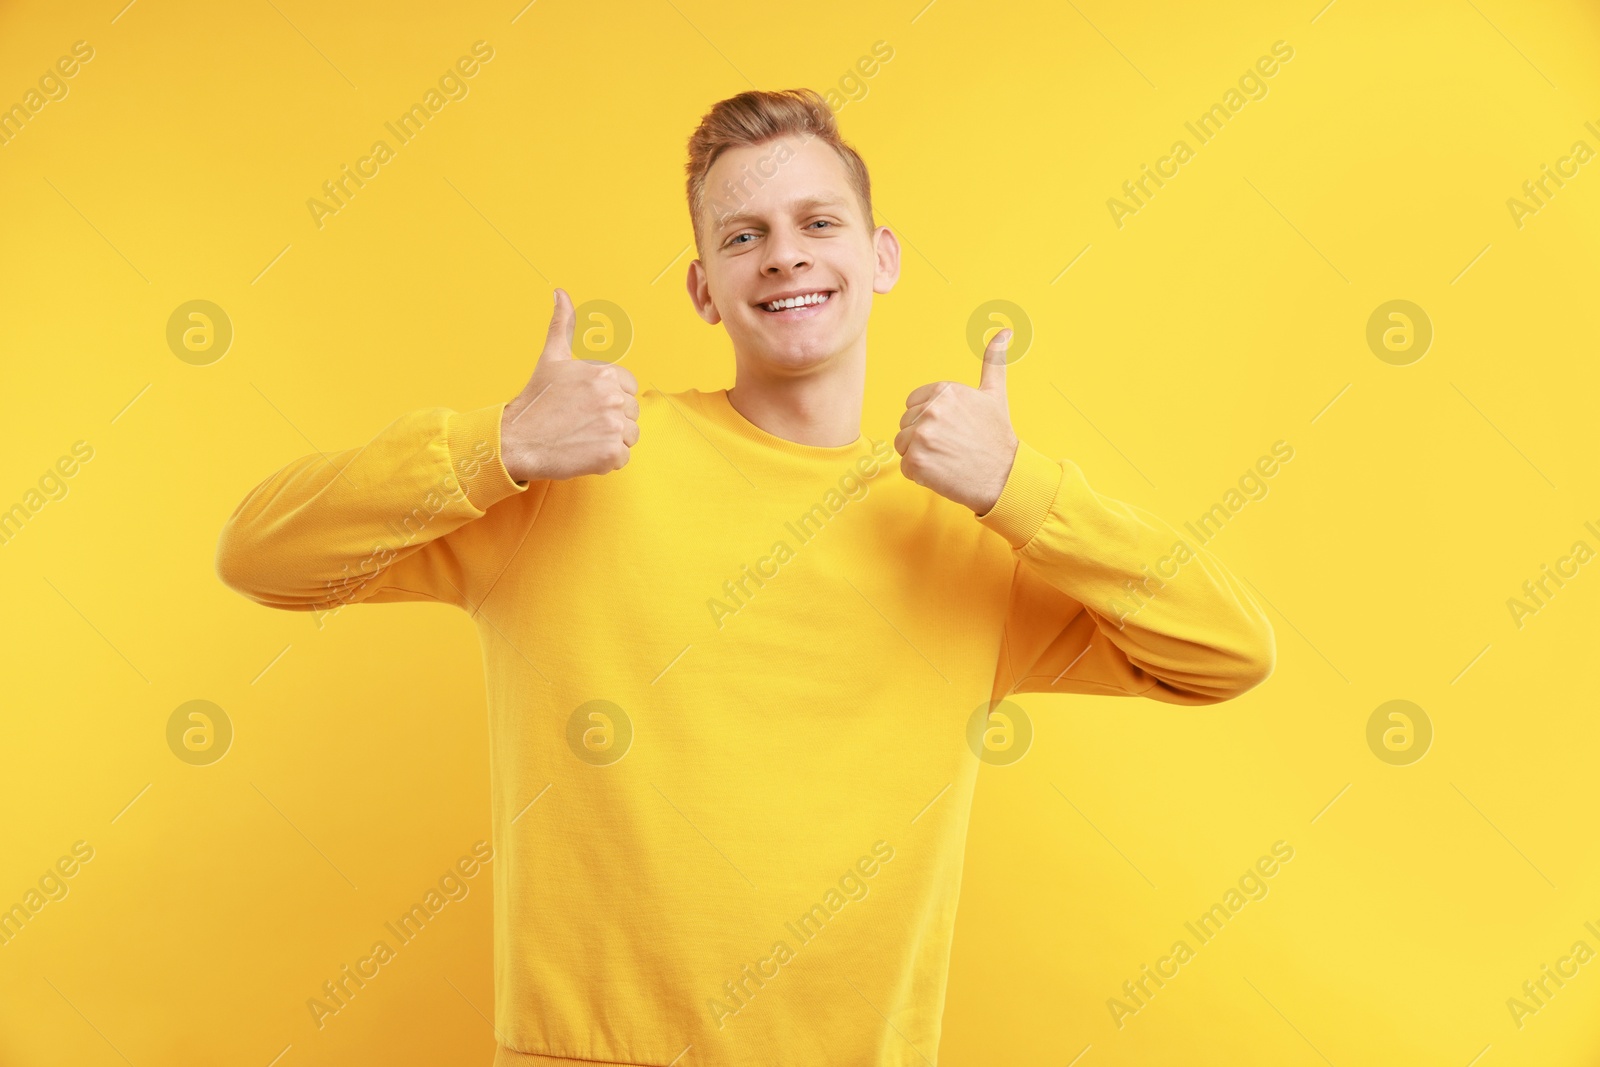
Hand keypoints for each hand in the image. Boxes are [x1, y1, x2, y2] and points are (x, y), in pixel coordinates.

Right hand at [500, 288, 640, 482]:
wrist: (517, 440)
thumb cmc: (536, 400)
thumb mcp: (551, 357)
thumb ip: (563, 325)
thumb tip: (560, 293)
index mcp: (604, 373)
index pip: (629, 388)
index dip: (610, 398)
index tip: (586, 404)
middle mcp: (613, 397)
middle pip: (632, 413)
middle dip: (611, 420)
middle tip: (580, 422)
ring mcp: (614, 426)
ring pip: (631, 436)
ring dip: (611, 440)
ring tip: (582, 437)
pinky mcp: (611, 454)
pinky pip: (623, 458)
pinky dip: (606, 460)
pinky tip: (582, 451)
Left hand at [894, 328, 1018, 513]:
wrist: (1005, 477)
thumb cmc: (997, 436)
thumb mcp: (995, 394)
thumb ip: (993, 361)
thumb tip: (1005, 331)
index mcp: (945, 390)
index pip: (913, 403)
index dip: (929, 419)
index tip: (951, 428)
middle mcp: (932, 410)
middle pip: (906, 424)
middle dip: (923, 437)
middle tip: (951, 446)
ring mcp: (922, 436)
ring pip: (902, 444)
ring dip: (920, 455)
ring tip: (947, 458)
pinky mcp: (916, 462)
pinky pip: (905, 466)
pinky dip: (920, 474)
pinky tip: (942, 471)